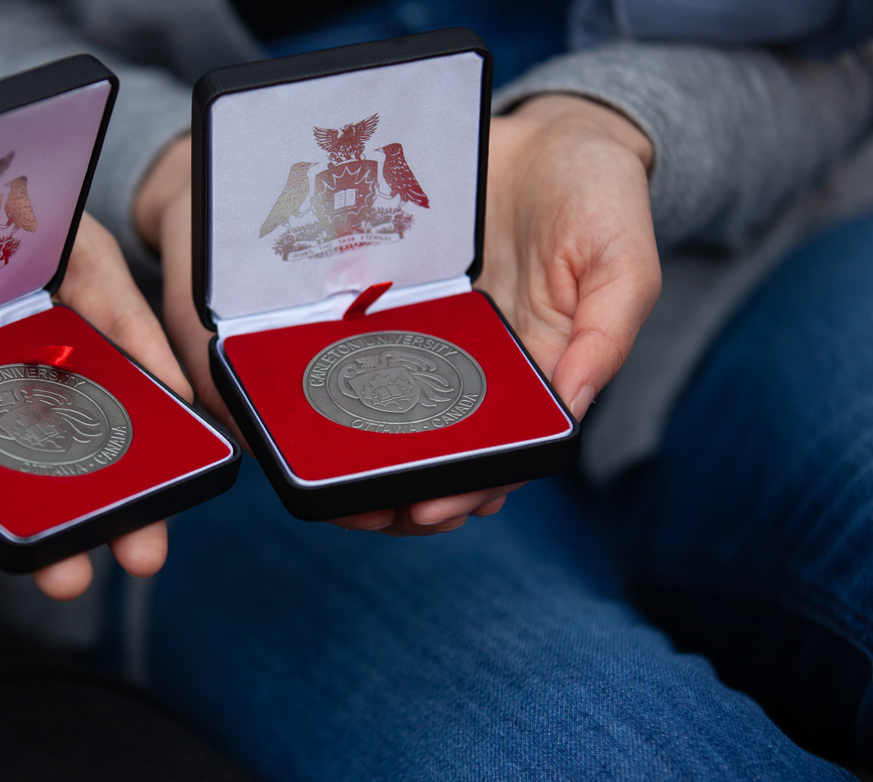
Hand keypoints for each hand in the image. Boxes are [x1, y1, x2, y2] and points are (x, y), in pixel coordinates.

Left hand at [0, 212, 191, 599]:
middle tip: (63, 579)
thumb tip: (182, 398)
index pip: (101, 478)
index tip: (144, 554)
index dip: (127, 521)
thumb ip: (131, 325)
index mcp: (65, 403)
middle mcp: (3, 426)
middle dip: (44, 551)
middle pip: (28, 505)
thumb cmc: (21, 233)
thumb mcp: (90, 263)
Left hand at [141, 98, 657, 535]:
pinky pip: (361, 346)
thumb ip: (606, 332)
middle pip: (437, 443)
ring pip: (391, 408)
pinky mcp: (394, 298)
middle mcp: (476, 364)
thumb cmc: (594, 195)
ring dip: (364, 448)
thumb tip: (573, 406)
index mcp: (533, 370)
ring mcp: (431, 333)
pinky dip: (337, 377)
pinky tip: (306, 399)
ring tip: (327, 473)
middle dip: (401, 484)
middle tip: (362, 507)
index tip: (431, 507)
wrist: (543, 129)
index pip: (500, 451)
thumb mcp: (621, 259)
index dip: (469, 486)